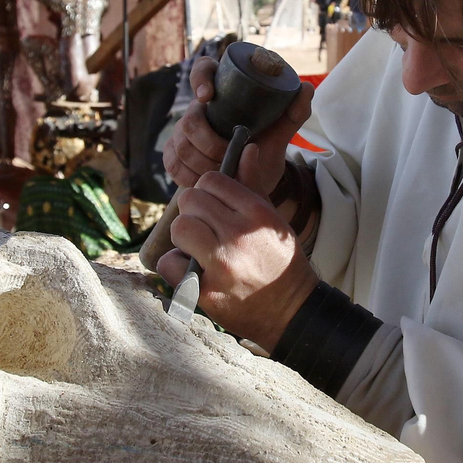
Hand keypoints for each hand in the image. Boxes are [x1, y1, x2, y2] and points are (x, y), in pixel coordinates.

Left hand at [157, 170, 319, 350]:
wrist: (292, 313)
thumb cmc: (281, 262)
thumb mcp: (273, 220)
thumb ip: (253, 185)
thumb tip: (246, 148)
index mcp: (256, 213)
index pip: (212, 180)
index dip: (207, 191)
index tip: (212, 206)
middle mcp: (239, 235)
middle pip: (190, 200)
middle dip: (193, 212)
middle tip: (204, 228)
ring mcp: (222, 264)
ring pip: (180, 228)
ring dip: (184, 238)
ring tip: (198, 250)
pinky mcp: (206, 292)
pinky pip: (170, 264)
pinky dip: (176, 268)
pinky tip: (193, 273)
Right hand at [162, 56, 314, 197]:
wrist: (251, 184)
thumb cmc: (263, 152)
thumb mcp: (281, 135)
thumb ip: (294, 113)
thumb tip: (306, 88)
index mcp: (222, 95)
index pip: (202, 70)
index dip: (200, 78)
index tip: (208, 96)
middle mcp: (198, 111)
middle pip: (189, 119)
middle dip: (208, 142)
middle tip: (228, 155)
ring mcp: (181, 134)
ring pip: (180, 143)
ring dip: (201, 161)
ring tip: (222, 170)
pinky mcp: (173, 155)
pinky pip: (172, 163)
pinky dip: (189, 175)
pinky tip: (204, 179)